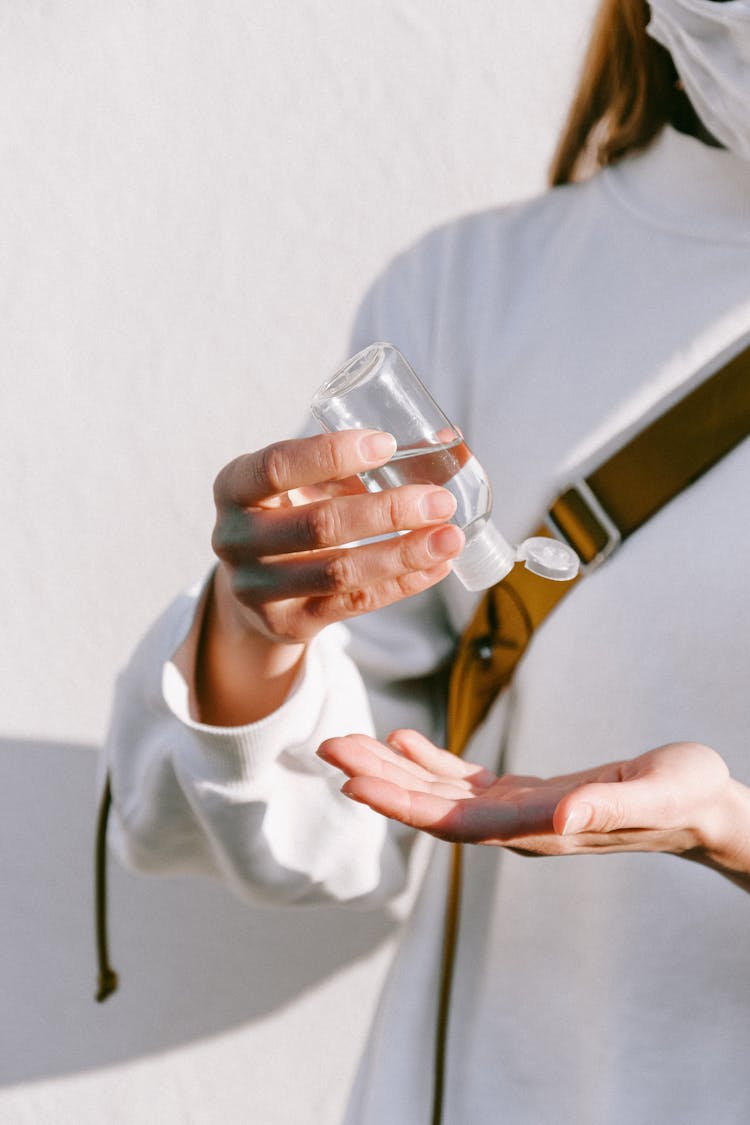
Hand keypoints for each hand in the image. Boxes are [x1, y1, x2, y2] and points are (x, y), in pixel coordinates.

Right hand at [210, 430, 463, 645]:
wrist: (253, 587)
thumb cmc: (289, 514)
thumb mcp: (301, 483)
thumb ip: (355, 463)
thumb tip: (445, 440)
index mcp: (234, 487)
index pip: (277, 466)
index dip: (330, 454)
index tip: (387, 444)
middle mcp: (236, 539)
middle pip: (319, 525)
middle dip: (388, 512)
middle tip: (440, 500)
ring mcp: (257, 588)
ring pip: (340, 572)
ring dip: (402, 554)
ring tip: (450, 537)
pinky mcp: (287, 623)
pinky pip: (353, 604)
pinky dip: (401, 584)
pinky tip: (437, 566)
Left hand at [317, 729, 743, 866]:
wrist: (699, 806)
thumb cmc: (685, 795)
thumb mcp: (657, 793)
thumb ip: (611, 806)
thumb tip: (562, 816)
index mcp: (540, 826)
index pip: (454, 821)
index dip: (402, 803)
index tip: (354, 783)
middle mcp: (518, 825)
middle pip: (432, 806)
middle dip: (379, 779)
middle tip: (329, 747)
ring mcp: (519, 811)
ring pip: (440, 792)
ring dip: (393, 769)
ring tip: (349, 741)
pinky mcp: (526, 794)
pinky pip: (465, 780)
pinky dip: (430, 761)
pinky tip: (405, 739)